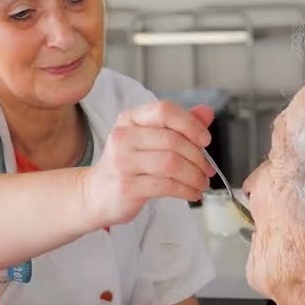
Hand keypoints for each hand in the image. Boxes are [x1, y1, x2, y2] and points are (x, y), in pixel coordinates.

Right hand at [81, 102, 215, 225]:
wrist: (96, 193)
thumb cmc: (127, 165)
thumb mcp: (149, 139)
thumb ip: (178, 125)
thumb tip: (207, 113)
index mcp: (130, 119)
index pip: (164, 110)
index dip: (190, 123)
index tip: (205, 139)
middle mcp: (123, 137)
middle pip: (172, 140)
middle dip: (198, 157)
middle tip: (207, 169)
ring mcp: (123, 162)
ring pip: (172, 164)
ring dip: (195, 175)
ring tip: (202, 183)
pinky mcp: (127, 187)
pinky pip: (166, 186)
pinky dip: (186, 190)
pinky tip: (193, 193)